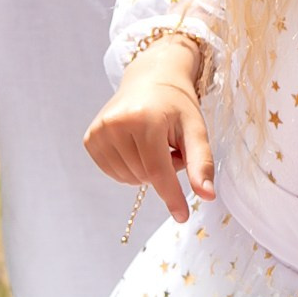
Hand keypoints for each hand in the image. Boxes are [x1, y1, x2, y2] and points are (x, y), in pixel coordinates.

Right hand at [83, 46, 213, 222]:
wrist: (149, 79)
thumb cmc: (176, 106)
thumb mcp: (195, 129)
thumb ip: (201, 163)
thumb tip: (207, 196)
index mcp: (144, 118)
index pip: (158, 171)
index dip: (172, 197)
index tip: (182, 217)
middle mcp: (116, 124)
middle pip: (144, 177)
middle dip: (163, 171)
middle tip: (170, 146)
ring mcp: (99, 131)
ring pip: (128, 179)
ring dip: (146, 171)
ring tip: (153, 144)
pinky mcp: (90, 139)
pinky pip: (114, 173)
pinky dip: (130, 168)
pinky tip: (136, 146)